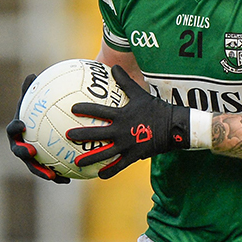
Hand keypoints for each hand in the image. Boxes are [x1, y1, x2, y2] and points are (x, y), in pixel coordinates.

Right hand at [7, 73, 69, 183]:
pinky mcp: (43, 166)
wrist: (46, 126)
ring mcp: (31, 158)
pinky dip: (58, 176)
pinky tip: (68, 179)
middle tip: (32, 152)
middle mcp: (21, 145)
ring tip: (53, 175)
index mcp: (17, 131)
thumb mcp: (37, 101)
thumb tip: (32, 75)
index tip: (22, 126)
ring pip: (35, 167)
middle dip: (24, 154)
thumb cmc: (41, 111)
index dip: (15, 128)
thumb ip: (34, 92)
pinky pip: (50, 172)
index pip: (12, 130)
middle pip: (19, 151)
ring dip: (42, 172)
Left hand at [66, 65, 190, 178]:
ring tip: (77, 163)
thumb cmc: (157, 109)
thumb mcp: (141, 93)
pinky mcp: (134, 156)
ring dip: (90, 158)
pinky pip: (119, 165)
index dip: (85, 109)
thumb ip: (125, 81)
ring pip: (104, 153)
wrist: (174, 127)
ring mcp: (127, 145)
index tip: (72, 108)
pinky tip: (100, 175)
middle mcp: (121, 131)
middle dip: (81, 135)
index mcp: (122, 116)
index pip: (99, 110)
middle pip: (97, 134)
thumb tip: (114, 66)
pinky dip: (109, 171)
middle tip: (67, 136)